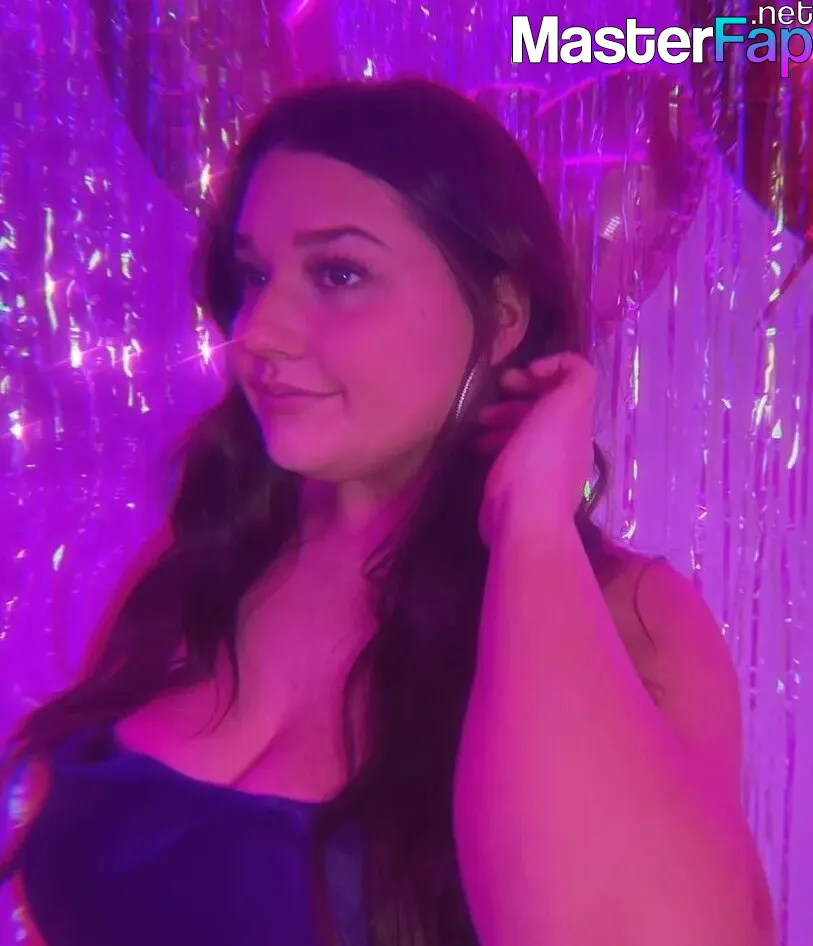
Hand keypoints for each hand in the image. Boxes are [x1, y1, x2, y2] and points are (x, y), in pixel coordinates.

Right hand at [475, 353, 596, 546]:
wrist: (523, 518)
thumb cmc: (539, 458)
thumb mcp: (564, 406)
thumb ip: (574, 378)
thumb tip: (557, 368)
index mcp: (577, 421)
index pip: (573, 381)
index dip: (548, 368)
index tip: (520, 374)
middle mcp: (567, 441)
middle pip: (547, 404)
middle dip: (520, 391)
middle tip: (493, 390)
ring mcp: (546, 465)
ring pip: (527, 427)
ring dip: (503, 416)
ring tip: (478, 421)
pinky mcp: (523, 484)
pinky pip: (513, 452)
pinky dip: (496, 441)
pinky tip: (477, 446)